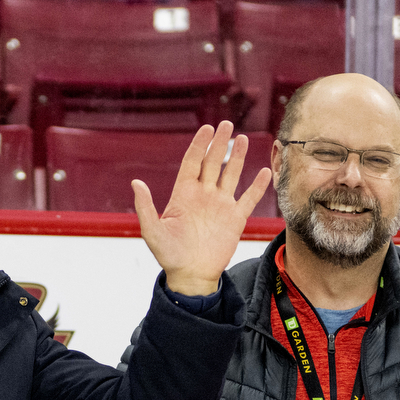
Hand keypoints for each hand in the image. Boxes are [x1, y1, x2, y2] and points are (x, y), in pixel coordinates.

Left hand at [135, 121, 271, 295]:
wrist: (190, 275)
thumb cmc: (168, 254)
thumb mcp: (152, 230)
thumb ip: (145, 206)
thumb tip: (135, 182)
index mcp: (183, 194)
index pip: (192, 162)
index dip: (199, 145)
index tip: (206, 128)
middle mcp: (203, 195)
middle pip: (212, 163)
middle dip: (219, 143)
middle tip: (226, 124)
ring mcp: (220, 205)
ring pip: (230, 175)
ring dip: (237, 157)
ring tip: (242, 139)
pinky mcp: (235, 218)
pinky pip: (248, 198)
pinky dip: (257, 186)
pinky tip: (264, 171)